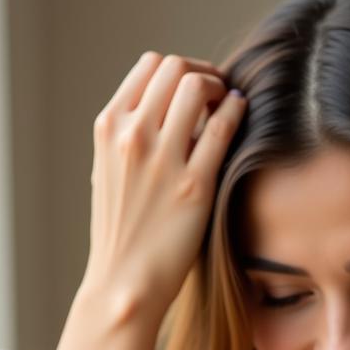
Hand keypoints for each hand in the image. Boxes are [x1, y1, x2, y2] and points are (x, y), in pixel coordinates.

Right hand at [80, 51, 246, 322]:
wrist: (123, 283)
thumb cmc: (121, 232)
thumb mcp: (108, 173)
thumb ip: (128, 137)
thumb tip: (162, 109)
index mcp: (108, 128)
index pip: (149, 66)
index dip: (179, 70)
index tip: (194, 89)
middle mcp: (131, 136)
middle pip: (176, 68)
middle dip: (203, 74)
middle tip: (218, 94)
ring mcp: (162, 159)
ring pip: (198, 87)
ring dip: (220, 89)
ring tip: (228, 107)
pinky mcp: (193, 185)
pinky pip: (222, 127)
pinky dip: (236, 112)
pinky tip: (241, 119)